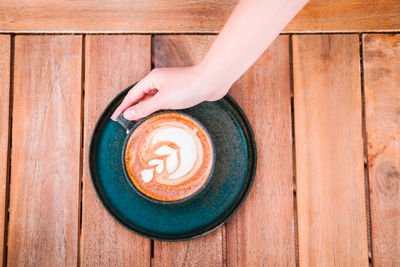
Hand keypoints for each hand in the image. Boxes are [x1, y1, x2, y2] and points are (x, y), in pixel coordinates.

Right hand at [111, 64, 230, 120]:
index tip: (115, 118)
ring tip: (140, 124)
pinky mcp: (180, 92)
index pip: (132, 96)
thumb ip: (145, 108)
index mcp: (152, 79)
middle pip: (142, 97)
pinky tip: (159, 117)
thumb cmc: (188, 87)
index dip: (123, 108)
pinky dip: (158, 110)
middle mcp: (159, 81)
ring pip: (153, 100)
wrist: (212, 81)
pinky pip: (164, 102)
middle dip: (134, 110)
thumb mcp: (163, 100)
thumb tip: (128, 114)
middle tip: (127, 124)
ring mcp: (170, 86)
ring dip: (147, 111)